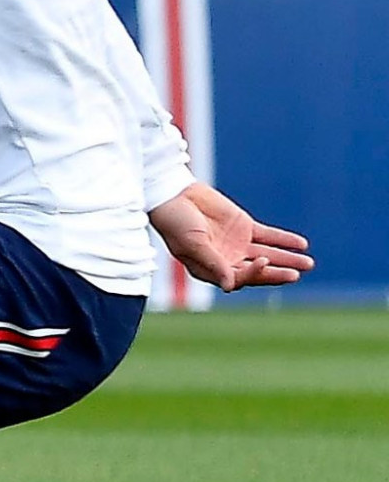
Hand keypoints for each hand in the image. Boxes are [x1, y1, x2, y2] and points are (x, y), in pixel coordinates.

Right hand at [152, 182, 311, 293]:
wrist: (173, 195)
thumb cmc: (175, 223)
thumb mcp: (192, 244)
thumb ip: (212, 263)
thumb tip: (230, 286)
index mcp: (212, 270)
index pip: (240, 278)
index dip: (255, 273)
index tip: (263, 263)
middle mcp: (227, 260)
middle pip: (259, 270)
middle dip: (278, 273)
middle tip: (297, 274)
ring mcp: (238, 244)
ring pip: (268, 254)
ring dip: (288, 259)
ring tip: (309, 263)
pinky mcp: (245, 227)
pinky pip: (269, 236)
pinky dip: (285, 240)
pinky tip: (302, 244)